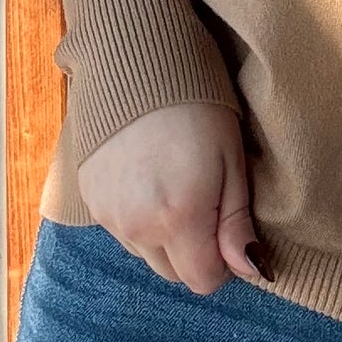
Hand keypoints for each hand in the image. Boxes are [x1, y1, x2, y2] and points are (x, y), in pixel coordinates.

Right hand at [74, 100, 271, 293]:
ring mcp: (107, 215)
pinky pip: (121, 230)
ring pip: (146, 254)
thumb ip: (237, 222)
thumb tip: (251, 271)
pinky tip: (149, 177)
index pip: (204, 282)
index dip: (224, 262)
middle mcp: (137, 226)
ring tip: (175, 183)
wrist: (134, 59)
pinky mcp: (89, 199)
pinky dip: (138, 217)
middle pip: (173, 273)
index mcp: (178, 218)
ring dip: (164, 236)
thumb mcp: (231, 159)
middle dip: (194, 251)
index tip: (229, 224)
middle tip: (206, 200)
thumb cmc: (197, 105)